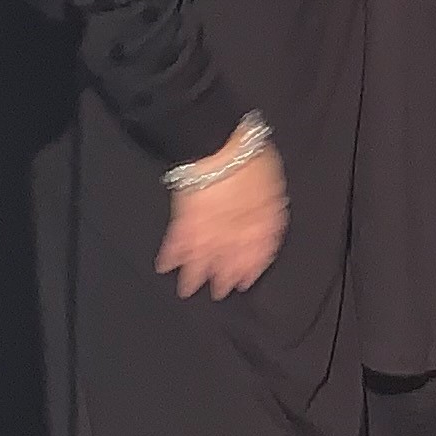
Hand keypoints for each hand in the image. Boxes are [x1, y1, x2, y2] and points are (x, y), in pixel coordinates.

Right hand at [158, 153, 286, 297]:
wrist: (218, 142)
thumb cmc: (247, 154)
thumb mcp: (270, 179)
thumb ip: (268, 203)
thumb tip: (270, 216)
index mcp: (260, 219)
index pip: (258, 250)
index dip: (252, 267)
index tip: (246, 280)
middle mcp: (235, 229)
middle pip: (230, 259)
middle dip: (224, 278)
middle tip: (219, 292)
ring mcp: (208, 226)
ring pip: (202, 258)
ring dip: (194, 276)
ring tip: (187, 289)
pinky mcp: (184, 219)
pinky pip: (177, 242)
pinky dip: (170, 255)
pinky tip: (164, 266)